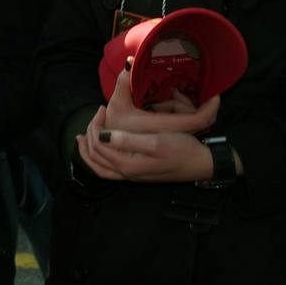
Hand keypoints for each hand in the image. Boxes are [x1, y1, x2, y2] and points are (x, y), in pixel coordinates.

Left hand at [76, 105, 212, 182]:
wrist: (202, 164)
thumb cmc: (182, 150)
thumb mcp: (156, 142)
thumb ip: (127, 141)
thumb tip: (103, 135)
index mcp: (127, 165)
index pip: (98, 145)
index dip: (95, 126)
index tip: (102, 108)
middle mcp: (126, 173)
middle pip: (94, 157)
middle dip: (89, 135)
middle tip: (96, 115)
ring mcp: (131, 175)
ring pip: (99, 167)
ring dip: (88, 151)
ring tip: (83, 135)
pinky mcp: (138, 173)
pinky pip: (108, 170)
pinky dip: (98, 160)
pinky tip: (101, 148)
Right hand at [103, 65, 218, 135]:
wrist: (110, 148)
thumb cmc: (114, 126)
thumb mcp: (117, 104)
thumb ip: (124, 82)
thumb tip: (130, 61)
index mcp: (162, 127)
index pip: (198, 120)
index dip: (211, 108)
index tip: (215, 94)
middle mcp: (170, 135)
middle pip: (196, 118)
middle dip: (188, 102)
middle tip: (176, 92)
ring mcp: (172, 139)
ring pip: (189, 122)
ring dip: (180, 107)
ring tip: (165, 100)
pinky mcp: (170, 140)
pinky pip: (184, 126)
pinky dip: (178, 113)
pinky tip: (162, 108)